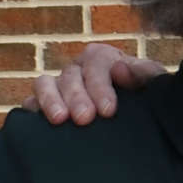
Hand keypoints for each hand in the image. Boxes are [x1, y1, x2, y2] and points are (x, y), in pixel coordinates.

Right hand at [33, 40, 165, 123]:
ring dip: (50, 100)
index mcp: (102, 59)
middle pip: (70, 76)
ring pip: (44, 83)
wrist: (136, 121)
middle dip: (77, 97)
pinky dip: (31, 109)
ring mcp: (58, 86)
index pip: (96, 64)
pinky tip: (35, 123)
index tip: (108, 110)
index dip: (100, 86)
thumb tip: (120, 70)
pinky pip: (30, 102)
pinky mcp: (43, 104)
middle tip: (85, 119)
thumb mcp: (152, 84)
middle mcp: (77, 69)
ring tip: (59, 119)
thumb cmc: (144, 98)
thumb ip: (145, 74)